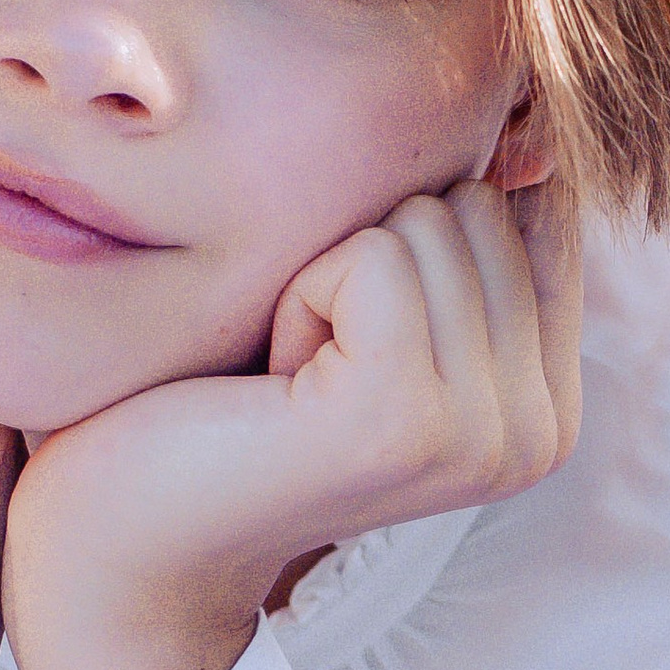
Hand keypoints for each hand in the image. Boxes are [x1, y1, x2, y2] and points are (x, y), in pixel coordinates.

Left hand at [5, 175, 582, 669]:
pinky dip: (300, 293)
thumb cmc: (224, 410)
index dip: (414, 236)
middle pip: (479, 204)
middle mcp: (540, 429)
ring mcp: (484, 433)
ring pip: (427, 220)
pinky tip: (272, 380)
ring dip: (327, 274)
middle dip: (371, 253)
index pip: (532, 208)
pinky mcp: (409, 418)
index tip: (350, 336)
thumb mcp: (371, 310)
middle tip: (308, 363)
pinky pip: (376, 257)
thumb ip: (461, 237)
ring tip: (287, 377)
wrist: (122, 544)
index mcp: (548, 403)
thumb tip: (531, 125)